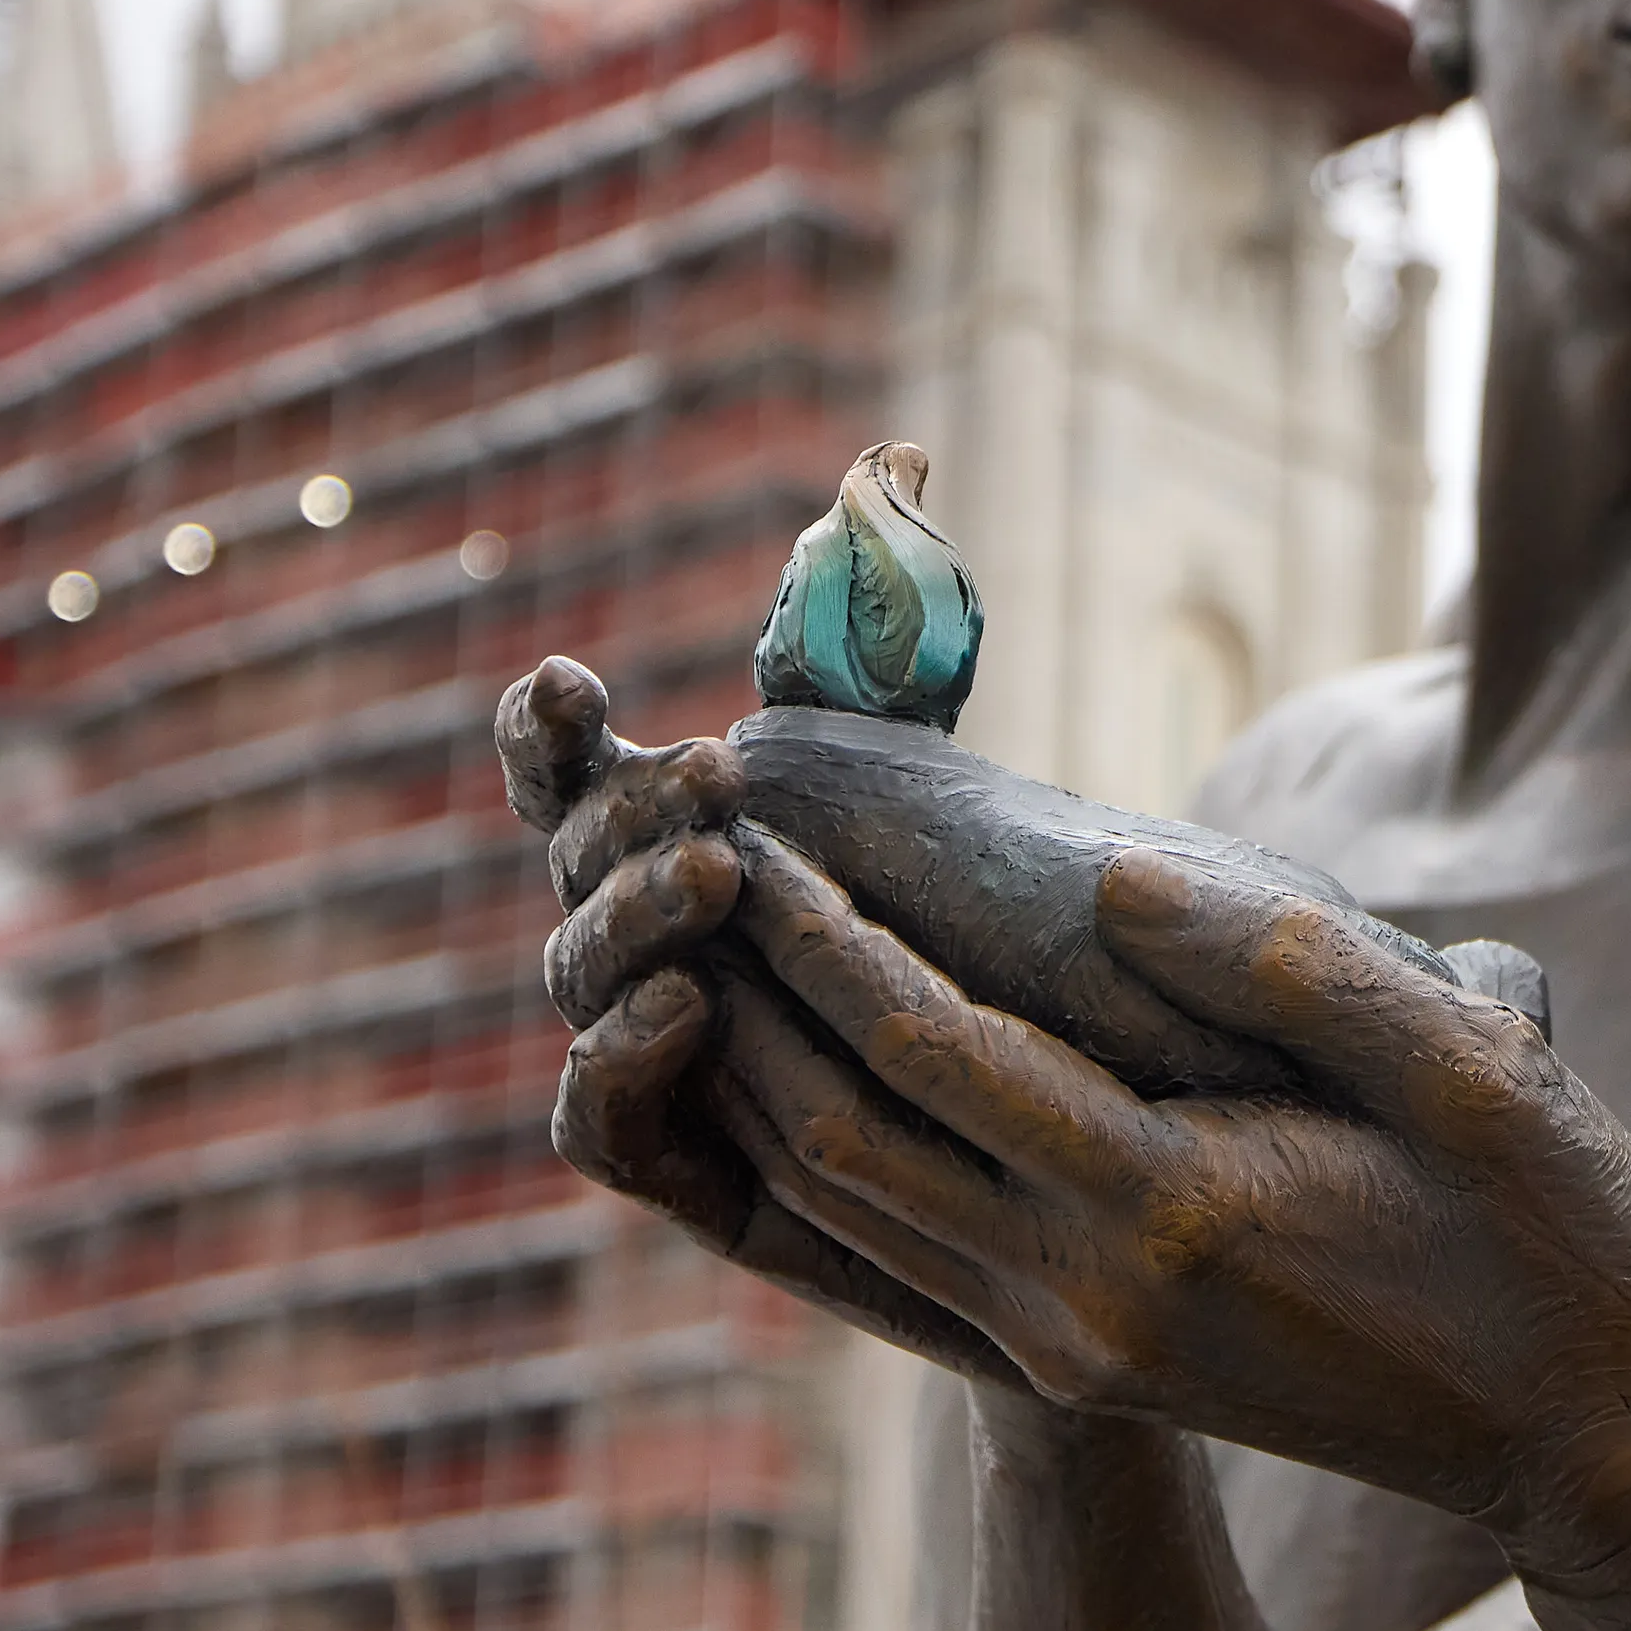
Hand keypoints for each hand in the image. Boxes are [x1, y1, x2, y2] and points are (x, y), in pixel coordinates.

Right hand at [503, 656, 1016, 1368]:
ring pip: (580, 978)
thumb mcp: (955, 767)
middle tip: (715, 779)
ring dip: (630, 916)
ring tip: (716, 874)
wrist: (1086, 1121)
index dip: (544, 732)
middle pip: (575, 863)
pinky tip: (688, 1007)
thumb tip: (896, 462)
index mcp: (679, 839)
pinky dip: (615, 1063)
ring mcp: (659, 1053)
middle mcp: (651, 941)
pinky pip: (600, 1129)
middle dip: (627, 811)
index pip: (569, 775)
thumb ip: (897, 633)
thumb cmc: (1006, 923)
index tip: (570, 684)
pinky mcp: (695, 1169)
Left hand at [671, 820, 1630, 1594]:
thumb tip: (1108, 873)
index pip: (928, 1051)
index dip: (818, 929)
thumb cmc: (1558, 1238)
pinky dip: (819, 1160)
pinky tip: (793, 1070)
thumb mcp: (1469, 1072)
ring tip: (707, 941)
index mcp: (1170, 1213)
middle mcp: (1088, 1302)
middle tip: (684, 853)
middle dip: (744, 993)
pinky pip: (898, 1261)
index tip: (746, 815)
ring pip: (845, 1210)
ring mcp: (1077, 1352)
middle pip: (837, 1138)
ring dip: (759, 1077)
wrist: (1594, 1447)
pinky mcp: (1087, 1372)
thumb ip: (1286, 970)